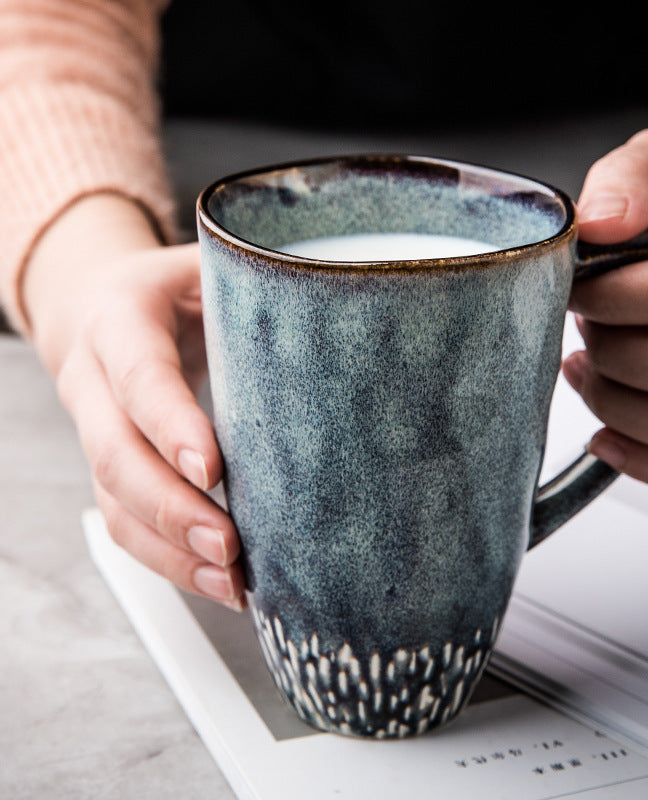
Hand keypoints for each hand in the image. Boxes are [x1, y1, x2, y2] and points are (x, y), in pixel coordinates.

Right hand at [24, 196, 244, 608]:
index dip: (170, 422)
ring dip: (170, 551)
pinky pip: (126, 523)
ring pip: (115, 503)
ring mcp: (96, 430)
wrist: (102, 305)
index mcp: (120, 318)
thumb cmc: (173, 287)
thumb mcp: (208, 264)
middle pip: (116, 455)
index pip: (140, 373)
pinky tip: (216, 581)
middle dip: (172, 508)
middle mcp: (94, 379)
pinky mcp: (110, 469)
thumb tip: (345, 303)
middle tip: (227, 545)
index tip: (211, 468)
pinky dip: (168, 560)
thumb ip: (256, 281)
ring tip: (229, 583)